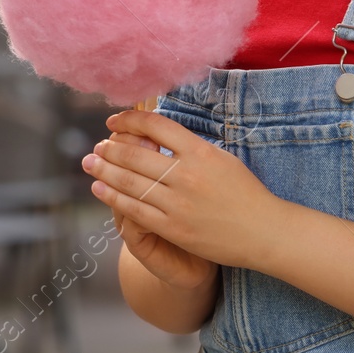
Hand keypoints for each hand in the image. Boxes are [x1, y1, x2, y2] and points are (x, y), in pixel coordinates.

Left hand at [83, 109, 277, 271]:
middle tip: (97, 145)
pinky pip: (135, 210)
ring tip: (90, 162)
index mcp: (199, 151)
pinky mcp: (174, 228)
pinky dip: (113, 198)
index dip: (128, 121)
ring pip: (130, 182)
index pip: (155, 126)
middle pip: (136, 153)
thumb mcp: (220, 157)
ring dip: (104, 170)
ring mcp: (178, 203)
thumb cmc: (244, 192)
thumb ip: (189, 145)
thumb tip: (157, 130)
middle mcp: (186, 174)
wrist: (263, 231)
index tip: (114, 121)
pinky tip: (99, 189)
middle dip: (110, 147)